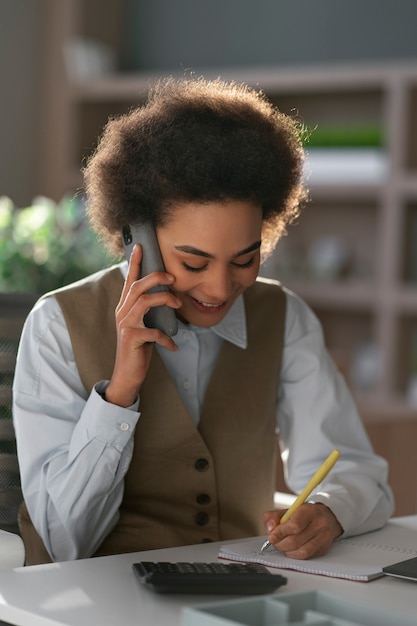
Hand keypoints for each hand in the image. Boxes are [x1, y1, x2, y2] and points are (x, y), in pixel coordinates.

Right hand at [105, 244, 181, 406]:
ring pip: (144, 301)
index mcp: (125, 307)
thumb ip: (149, 311)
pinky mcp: (132, 338)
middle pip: (137, 286)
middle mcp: (122, 312)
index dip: (135, 263)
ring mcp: (126, 325)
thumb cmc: (138, 348)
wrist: (127, 373)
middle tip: (173, 278)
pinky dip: (167, 338)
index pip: (129, 280)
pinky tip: (174, 345)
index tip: (141, 246)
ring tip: (178, 304)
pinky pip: (154, 332)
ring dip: (164, 299)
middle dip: (156, 278)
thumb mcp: (144, 325)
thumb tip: (169, 298)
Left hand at [262, 503, 342, 558]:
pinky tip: (291, 550)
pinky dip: (295, 555)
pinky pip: (307, 557)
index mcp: (310, 511)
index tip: (271, 536)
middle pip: (296, 541)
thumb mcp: (289, 510)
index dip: (280, 533)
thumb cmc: (304, 514)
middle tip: (274, 542)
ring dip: (287, 551)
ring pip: (302, 552)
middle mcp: (320, 524)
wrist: (326, 517)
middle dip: (280, 544)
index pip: (294, 525)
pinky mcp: (324, 548)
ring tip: (282, 546)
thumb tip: (270, 529)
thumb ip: (274, 516)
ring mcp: (324, 537)